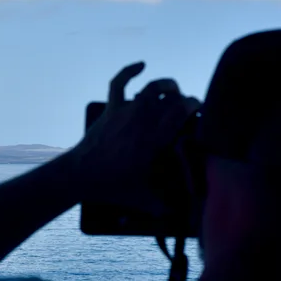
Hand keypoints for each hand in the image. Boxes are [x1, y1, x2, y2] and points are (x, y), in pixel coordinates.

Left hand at [70, 62, 200, 214]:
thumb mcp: (143, 198)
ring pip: (151, 87)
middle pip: (171, 98)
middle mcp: (143, 119)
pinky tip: (141, 64)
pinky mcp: (111, 109)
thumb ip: (164, 205)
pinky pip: (119, 82)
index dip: (195, 106)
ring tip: (173, 89)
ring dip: (166, 84)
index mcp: (155, 138)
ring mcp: (126, 111)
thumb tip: (180, 216)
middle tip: (186, 107)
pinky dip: (130, 70)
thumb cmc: (112, 186)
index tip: (200, 110)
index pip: (183, 111)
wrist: (80, 175)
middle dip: (183, 99)